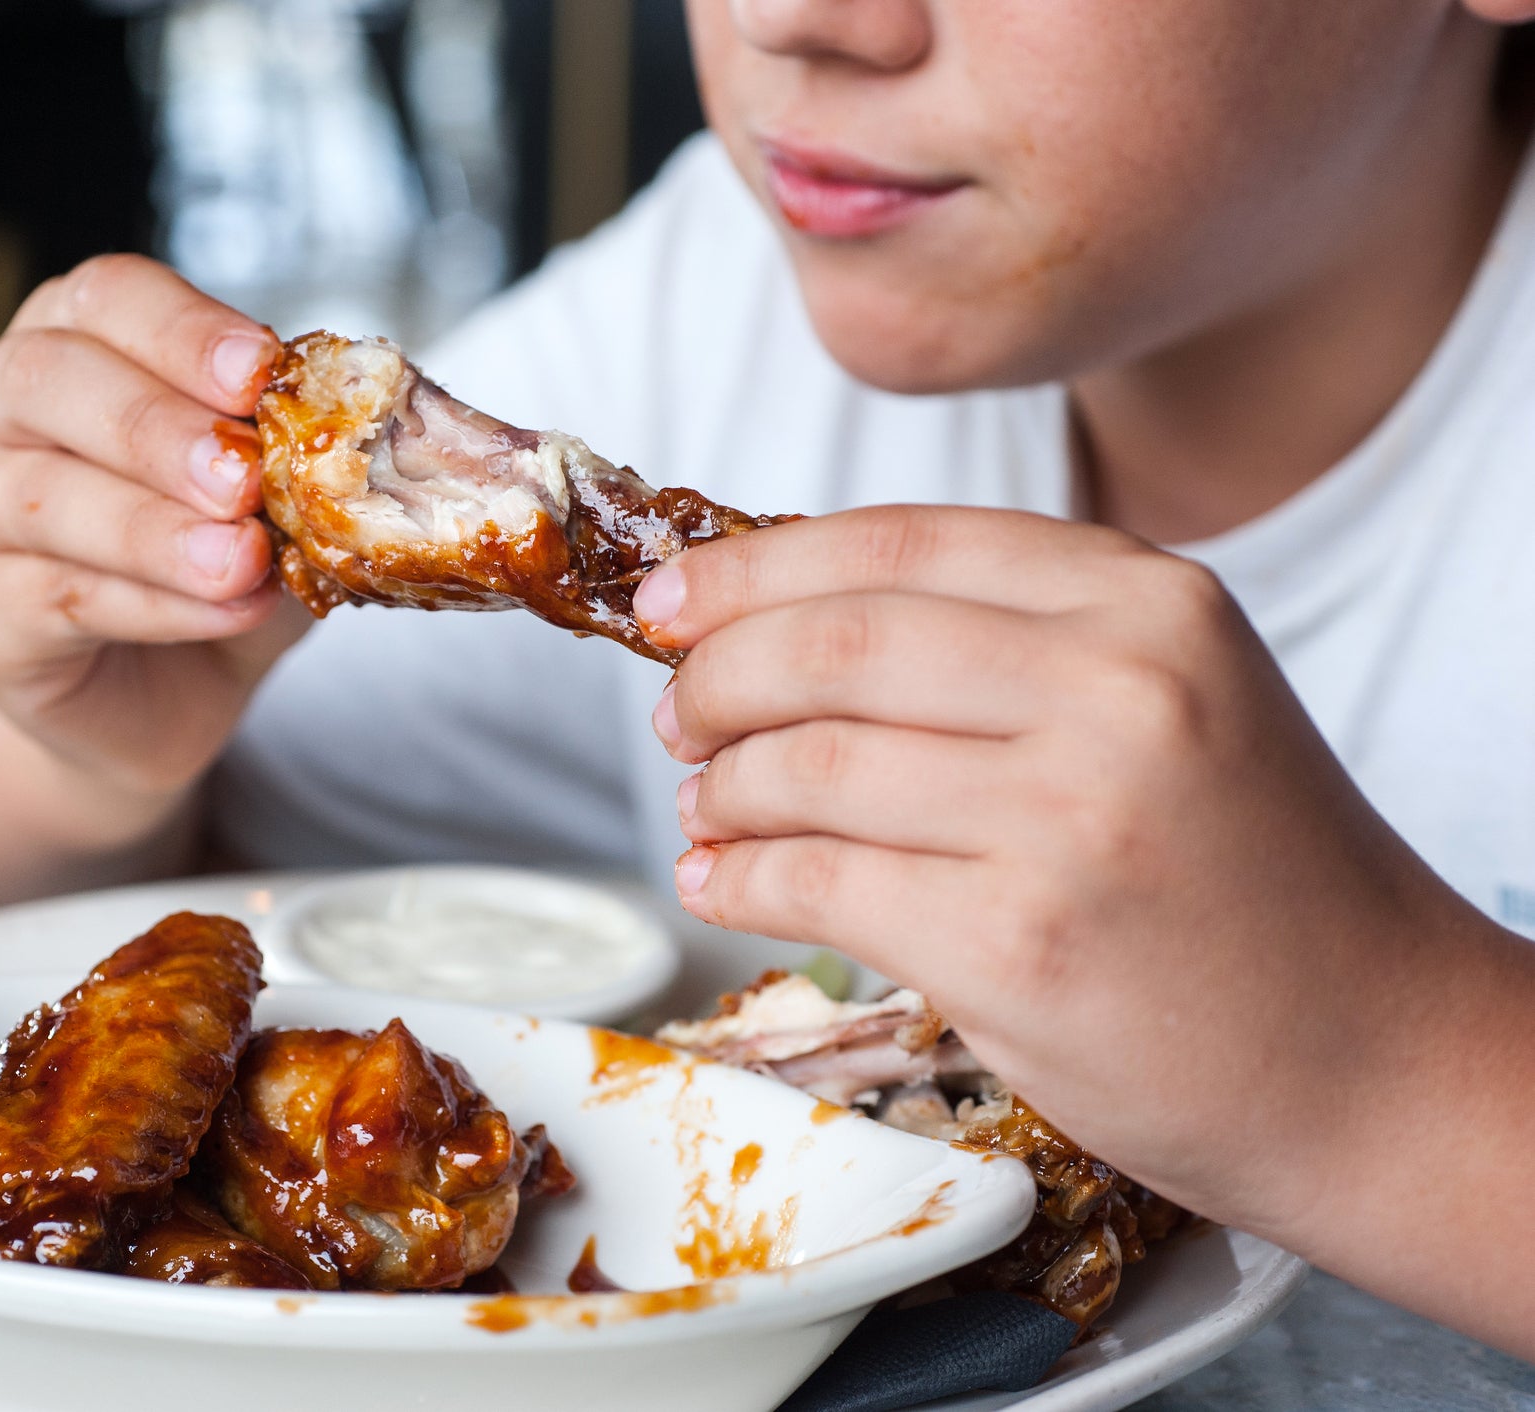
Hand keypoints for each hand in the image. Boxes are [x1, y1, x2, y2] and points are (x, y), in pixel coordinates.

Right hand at [0, 255, 310, 810]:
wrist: (164, 689)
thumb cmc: (216, 558)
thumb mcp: (275, 492)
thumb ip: (299, 455)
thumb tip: (368, 438)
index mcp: (75, 341)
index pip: (107, 298)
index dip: (182, 329)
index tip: (260, 373)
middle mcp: (3, 410)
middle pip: (48, 380)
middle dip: (155, 425)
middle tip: (243, 475)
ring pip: (44, 498)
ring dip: (154, 529)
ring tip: (242, 560)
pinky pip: (61, 598)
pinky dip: (157, 605)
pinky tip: (228, 611)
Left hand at [632, 505, 1522, 1247]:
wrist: (1376, 1057)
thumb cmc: (1247, 877)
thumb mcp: (1169, 698)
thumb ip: (1004, 642)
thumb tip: (769, 620)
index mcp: (1149, 600)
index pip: (896, 544)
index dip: (754, 569)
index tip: (672, 600)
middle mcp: (1118, 688)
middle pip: (832, 645)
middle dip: (716, 680)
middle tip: (676, 720)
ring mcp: (1069, 819)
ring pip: (809, 767)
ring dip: (720, 792)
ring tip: (704, 814)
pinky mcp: (1019, 945)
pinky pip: (815, 885)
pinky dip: (741, 883)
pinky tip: (724, 885)